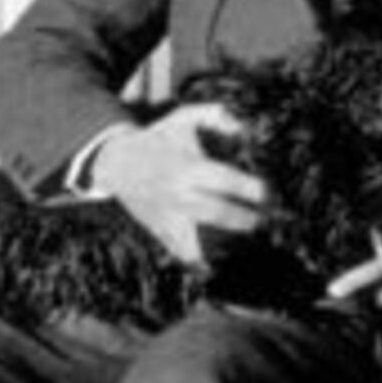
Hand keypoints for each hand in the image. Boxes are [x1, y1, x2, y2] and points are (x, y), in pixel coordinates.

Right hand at [93, 103, 266, 264]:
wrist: (116, 162)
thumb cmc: (157, 138)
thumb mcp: (183, 117)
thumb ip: (215, 115)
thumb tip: (243, 128)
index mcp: (188, 167)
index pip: (227, 181)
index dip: (251, 189)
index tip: (265, 193)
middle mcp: (180, 194)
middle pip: (219, 213)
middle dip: (246, 219)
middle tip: (261, 220)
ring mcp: (169, 216)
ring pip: (200, 241)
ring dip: (223, 248)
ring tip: (242, 246)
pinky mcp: (160, 230)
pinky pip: (181, 252)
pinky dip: (198, 262)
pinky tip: (215, 267)